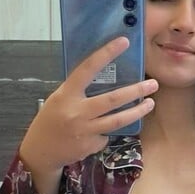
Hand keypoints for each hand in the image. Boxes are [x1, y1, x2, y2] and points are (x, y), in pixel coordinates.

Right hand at [21, 36, 157, 171]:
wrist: (41, 151)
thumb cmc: (50, 120)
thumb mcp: (59, 99)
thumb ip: (78, 91)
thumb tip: (103, 76)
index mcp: (66, 94)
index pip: (87, 68)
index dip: (106, 54)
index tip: (123, 42)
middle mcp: (76, 111)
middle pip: (112, 99)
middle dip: (136, 91)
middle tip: (153, 84)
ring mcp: (85, 130)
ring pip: (118, 120)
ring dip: (137, 111)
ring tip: (150, 103)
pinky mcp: (91, 145)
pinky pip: (108, 134)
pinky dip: (111, 130)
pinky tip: (110, 127)